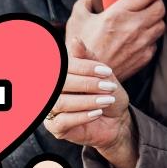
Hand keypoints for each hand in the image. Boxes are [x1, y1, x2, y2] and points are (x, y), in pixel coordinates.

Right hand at [45, 44, 138, 167]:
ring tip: (106, 100)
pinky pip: (62, 121)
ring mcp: (50, 109)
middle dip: (87, 84)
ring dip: (86, 101)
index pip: (63, 67)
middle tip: (108, 87)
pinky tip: (97, 113)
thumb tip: (75, 40)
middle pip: (59, 83)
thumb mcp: (102, 73)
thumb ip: (87, 58)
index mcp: (60, 73)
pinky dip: (82, 116)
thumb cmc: (106, 92)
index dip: (84, 67)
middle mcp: (50, 90)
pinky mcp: (55, 127)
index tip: (106, 71)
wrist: (116, 118)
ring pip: (60, 102)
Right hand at [65, 0, 164, 80]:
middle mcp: (134, 27)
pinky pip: (155, 41)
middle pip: (160, 7)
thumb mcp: (77, 19)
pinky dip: (150, 37)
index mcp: (118, 14)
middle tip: (147, 1)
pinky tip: (140, 36)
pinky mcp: (145, 56)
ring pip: (161, 24)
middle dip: (156, 1)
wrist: (88, 78)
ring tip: (145, 18)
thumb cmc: (82, 48)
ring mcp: (142, 43)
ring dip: (155, 19)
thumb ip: (85, 3)